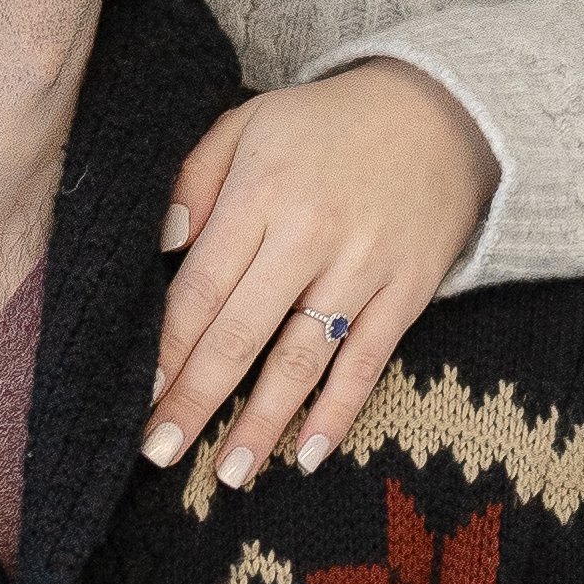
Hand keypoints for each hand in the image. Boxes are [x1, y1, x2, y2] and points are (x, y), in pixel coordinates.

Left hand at [144, 59, 498, 486]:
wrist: (443, 109)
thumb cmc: (327, 123)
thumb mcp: (249, 124)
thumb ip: (194, 180)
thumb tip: (160, 250)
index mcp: (262, 192)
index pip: (200, 288)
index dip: (167, 350)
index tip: (140, 400)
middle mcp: (311, 235)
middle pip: (241, 334)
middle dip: (196, 400)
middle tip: (160, 453)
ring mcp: (363, 267)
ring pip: (302, 360)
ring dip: (262, 423)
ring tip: (229, 474)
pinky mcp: (407, 291)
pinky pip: (366, 363)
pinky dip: (338, 412)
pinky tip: (307, 455)